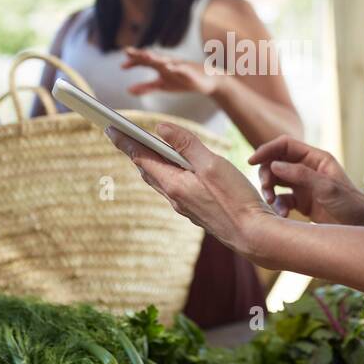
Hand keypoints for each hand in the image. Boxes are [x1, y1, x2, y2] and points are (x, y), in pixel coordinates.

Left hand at [104, 122, 273, 258]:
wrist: (253, 235)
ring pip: (161, 181)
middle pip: (148, 170)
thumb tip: (161, 128)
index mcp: (174, 184)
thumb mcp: (212, 164)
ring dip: (150, 163)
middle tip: (122, 136)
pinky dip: (168, 174)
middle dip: (134, 152)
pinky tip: (177, 170)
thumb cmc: (235, 200)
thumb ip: (186, 144)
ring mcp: (186, 206)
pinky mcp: (197, 211)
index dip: (125, 142)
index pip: (142, 158)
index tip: (110, 128)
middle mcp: (175, 198)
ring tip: (145, 149)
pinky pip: (174, 189)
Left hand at [121, 47, 220, 96]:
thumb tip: (128, 90)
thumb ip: (146, 87)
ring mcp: (179, 66)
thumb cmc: (183, 81)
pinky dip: (176, 67)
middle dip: (141, 54)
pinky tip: (169, 67)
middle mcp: (168, 62)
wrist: (207, 82)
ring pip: (166, 60)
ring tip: (146, 57)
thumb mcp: (162, 85)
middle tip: (128, 51)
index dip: (133, 63)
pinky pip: (182, 69)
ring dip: (156, 58)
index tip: (122, 66)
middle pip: (152, 57)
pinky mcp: (190, 71)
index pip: (144, 62)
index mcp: (160, 66)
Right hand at [248, 134, 363, 226]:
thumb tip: (273, 164)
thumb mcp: (326, 188)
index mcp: (315, 158)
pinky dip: (278, 206)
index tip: (251, 161)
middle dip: (266, 174)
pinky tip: (283, 216)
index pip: (284, 145)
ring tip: (271, 204)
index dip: (266, 150)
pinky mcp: (301, 202)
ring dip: (269, 191)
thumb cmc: (351, 204)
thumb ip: (300, 175)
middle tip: (266, 190)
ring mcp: (303, 185)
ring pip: (276, 181)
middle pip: (276, 162)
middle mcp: (307, 169)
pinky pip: (282, 200)